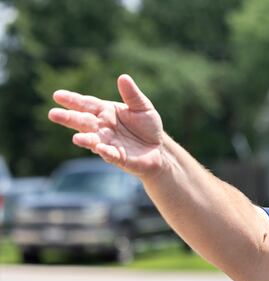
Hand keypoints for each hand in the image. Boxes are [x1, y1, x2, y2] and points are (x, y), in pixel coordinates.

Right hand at [48, 74, 165, 178]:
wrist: (158, 149)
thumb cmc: (147, 126)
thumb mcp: (142, 107)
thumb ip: (132, 95)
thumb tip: (123, 77)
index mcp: (105, 112)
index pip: (86, 104)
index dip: (72, 100)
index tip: (57, 95)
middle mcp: (102, 127)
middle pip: (83, 122)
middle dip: (69, 118)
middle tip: (53, 114)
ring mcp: (108, 143)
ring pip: (93, 140)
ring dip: (85, 139)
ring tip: (76, 139)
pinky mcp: (119, 157)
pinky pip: (110, 155)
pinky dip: (105, 152)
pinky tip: (100, 148)